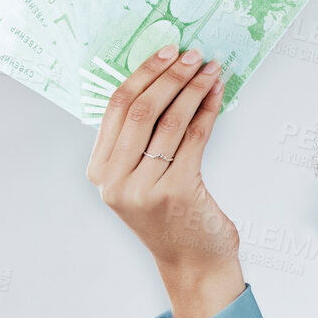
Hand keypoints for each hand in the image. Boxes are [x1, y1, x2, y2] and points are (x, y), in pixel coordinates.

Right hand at [87, 45, 241, 297]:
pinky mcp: (177, 191)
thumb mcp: (140, 180)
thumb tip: (162, 82)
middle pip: (140, 110)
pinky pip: (194, 138)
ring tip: (211, 68)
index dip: (141, 75)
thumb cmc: (173, 218)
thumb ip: (138, 143)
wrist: (194, 264)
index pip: (115, 109)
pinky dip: (208, 110)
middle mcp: (115, 180)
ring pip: (169, 120)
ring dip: (194, 88)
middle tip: (192, 53)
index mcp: (99, 172)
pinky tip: (218, 94)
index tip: (165, 52)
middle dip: (169, 75)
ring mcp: (144, 188)